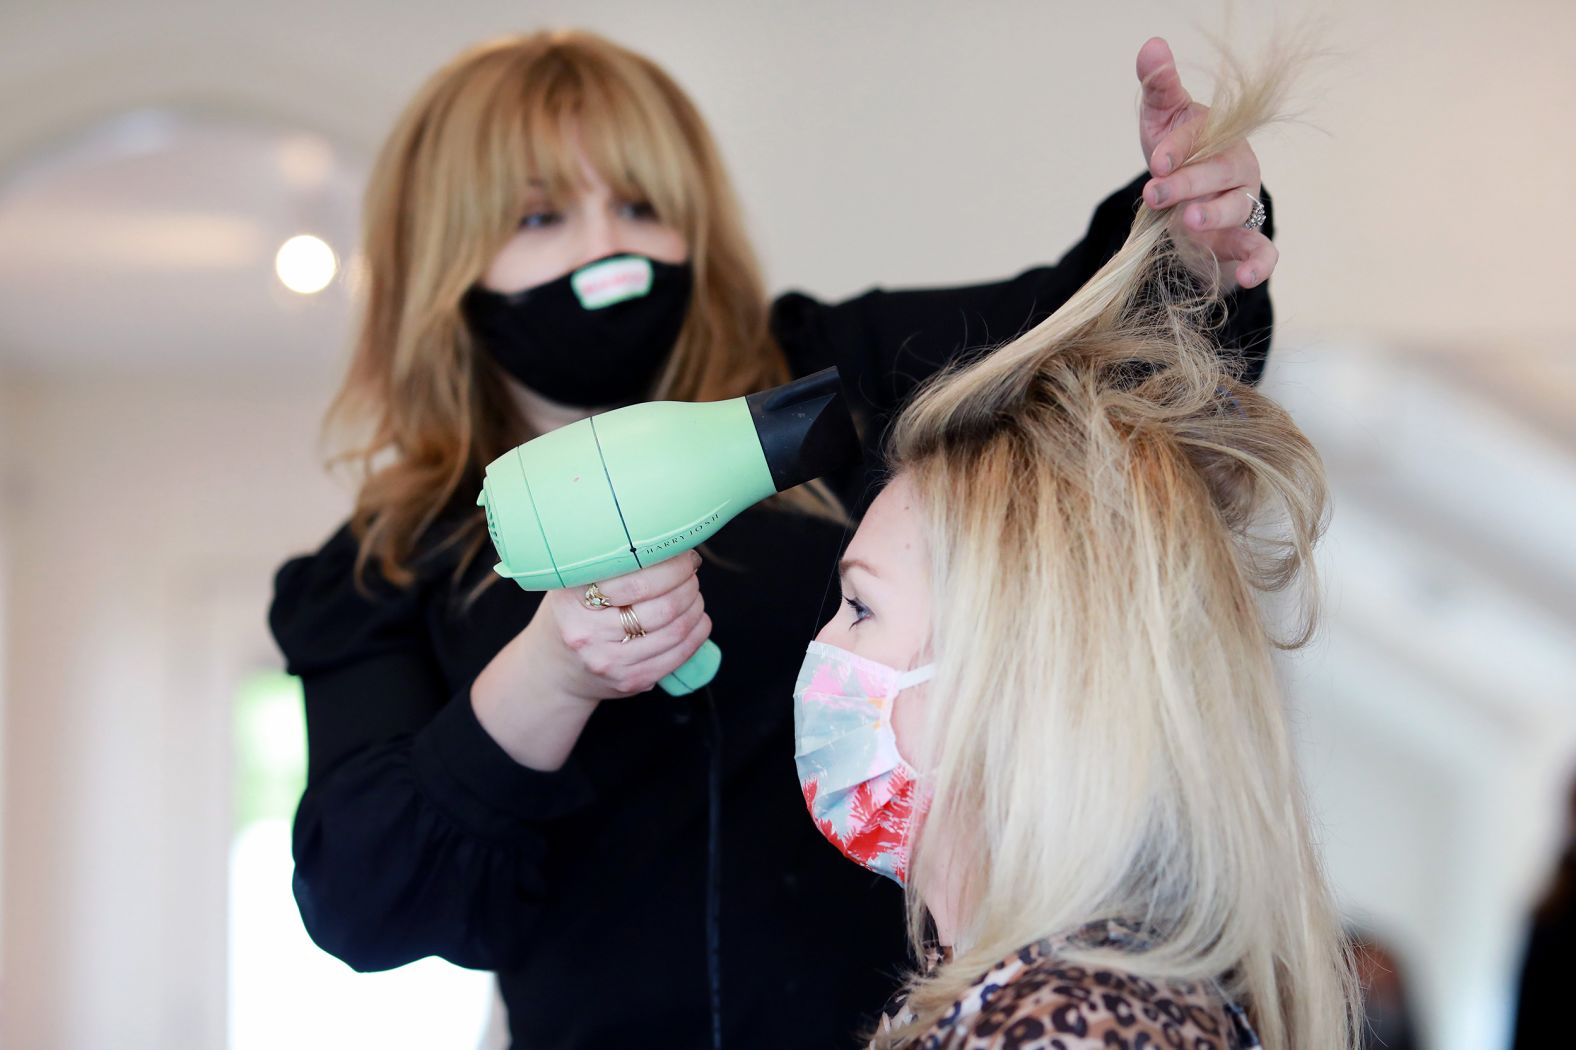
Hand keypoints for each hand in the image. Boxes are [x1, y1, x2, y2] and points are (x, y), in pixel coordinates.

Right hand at [537, 550, 711, 699]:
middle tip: (690, 572)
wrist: (554, 668)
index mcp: (572, 600)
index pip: (636, 579)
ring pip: (676, 630)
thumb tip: (667, 542)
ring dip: (695, 607)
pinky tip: (697, 619)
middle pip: (662, 606)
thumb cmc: (574, 614)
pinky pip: (678, 655)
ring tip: (693, 594)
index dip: (671, 564)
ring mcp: (609, 662)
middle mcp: (587, 634)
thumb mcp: (574, 582)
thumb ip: (609, 562)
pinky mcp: (630, 680)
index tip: (683, 554)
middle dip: (688, 584)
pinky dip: (697, 632)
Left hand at [1135, 37, 1274, 290]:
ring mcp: (1241, 206)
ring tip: (1187, 222)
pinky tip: (1245, 278)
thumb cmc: (1174, 155)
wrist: (1181, 203)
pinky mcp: (1242, 242)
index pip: (1201, 136)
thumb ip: (1160, 86)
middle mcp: (1236, 168)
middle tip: (1156, 192)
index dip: (1179, 147)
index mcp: (1218, 135)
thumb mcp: (1161, 119)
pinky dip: (1258, 265)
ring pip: (1237, 209)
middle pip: (1220, 173)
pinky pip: (1262, 252)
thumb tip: (1152, 45)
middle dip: (1188, 182)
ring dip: (1214, 216)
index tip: (1156, 160)